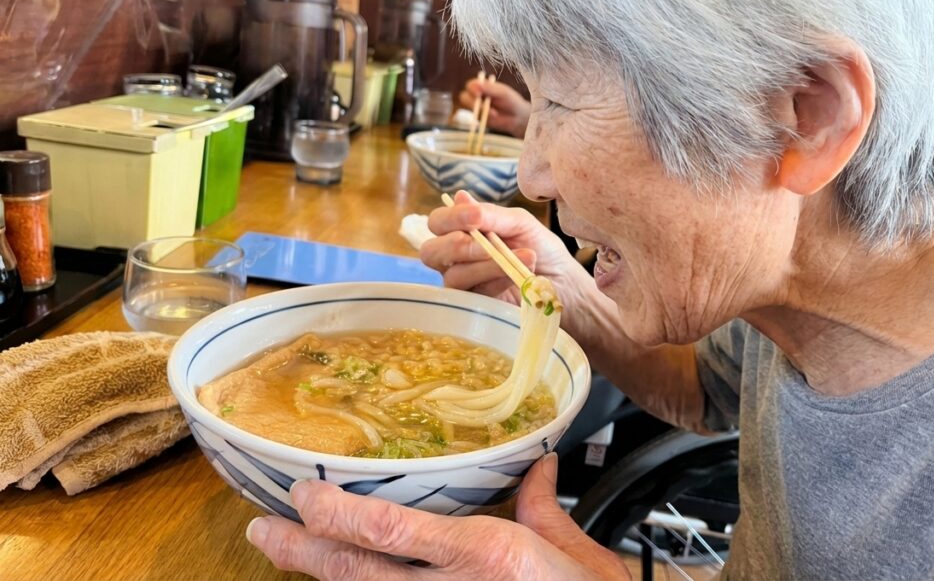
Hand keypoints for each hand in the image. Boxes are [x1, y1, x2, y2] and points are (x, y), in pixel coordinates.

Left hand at [246, 454, 630, 580]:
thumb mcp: (572, 549)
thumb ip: (539, 505)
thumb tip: (533, 466)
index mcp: (485, 556)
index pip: (390, 532)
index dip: (335, 515)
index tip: (302, 494)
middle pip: (359, 573)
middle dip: (303, 552)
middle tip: (261, 529)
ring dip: (321, 577)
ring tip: (284, 554)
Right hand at [420, 192, 596, 318]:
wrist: (564, 283)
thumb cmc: (541, 249)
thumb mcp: (519, 224)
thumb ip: (491, 215)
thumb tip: (459, 196)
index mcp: (462, 231)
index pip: (438, 222)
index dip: (451, 218)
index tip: (476, 217)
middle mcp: (455, 258)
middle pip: (431, 252)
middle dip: (458, 245)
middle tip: (488, 244)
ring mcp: (462, 284)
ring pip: (454, 274)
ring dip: (488, 264)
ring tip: (524, 258)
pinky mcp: (474, 306)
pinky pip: (473, 294)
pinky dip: (496, 280)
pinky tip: (516, 276)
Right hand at [460, 77, 530, 138]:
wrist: (517, 117)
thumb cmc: (511, 101)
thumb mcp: (503, 93)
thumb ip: (489, 88)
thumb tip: (475, 84)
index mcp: (482, 85)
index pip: (470, 85)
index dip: (471, 89)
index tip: (478, 94)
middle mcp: (476, 95)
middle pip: (464, 96)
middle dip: (472, 102)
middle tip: (484, 106)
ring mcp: (475, 107)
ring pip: (468, 108)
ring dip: (479, 110)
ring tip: (495, 113)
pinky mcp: (478, 117)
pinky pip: (474, 117)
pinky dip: (482, 117)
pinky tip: (494, 117)